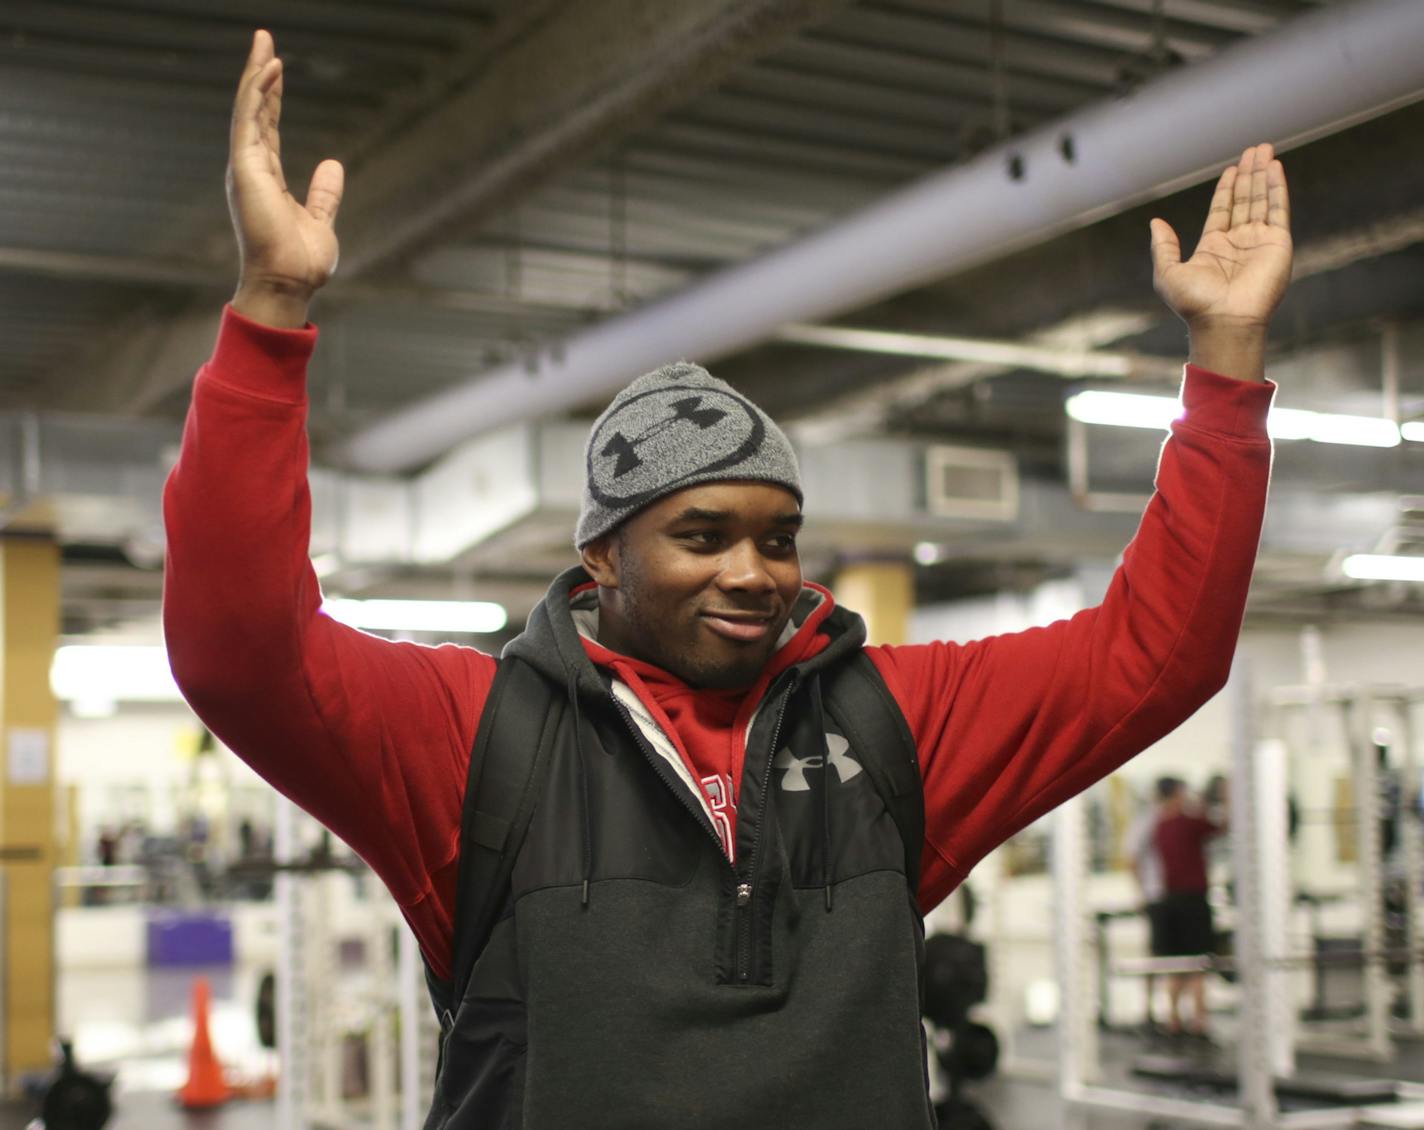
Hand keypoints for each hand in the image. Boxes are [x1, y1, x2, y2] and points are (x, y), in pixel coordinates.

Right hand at [227, 30, 343, 327]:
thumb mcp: (319, 219)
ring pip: (248, 109)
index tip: (277, 67)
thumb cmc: (300, 262)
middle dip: (259, 74)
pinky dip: (258, 93)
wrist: (289, 283)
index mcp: (265, 178)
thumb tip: (332, 164)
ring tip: (266, 42)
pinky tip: (269, 68)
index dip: (271, 96)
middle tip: (264, 38)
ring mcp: (245, 167)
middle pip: (253, 110)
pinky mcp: (245, 169)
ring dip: (257, 74)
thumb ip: (323, 193)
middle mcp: (250, 168)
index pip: (267, 126)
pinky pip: (249, 121)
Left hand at [1150, 143, 1291, 330]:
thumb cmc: (1194, 302)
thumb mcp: (1168, 273)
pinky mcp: (1278, 243)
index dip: (1227, 189)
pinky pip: (1278, 209)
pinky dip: (1276, 187)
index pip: (1223, 210)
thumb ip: (1164, 246)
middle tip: (1253, 148)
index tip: (1231, 168)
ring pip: (1262, 200)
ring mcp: (1259, 242)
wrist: (1223, 320)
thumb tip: (1156, 222)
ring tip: (1264, 149)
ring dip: (1263, 174)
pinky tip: (1274, 167)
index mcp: (1214, 248)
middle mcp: (1238, 243)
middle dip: (1249, 174)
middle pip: (1245, 200)